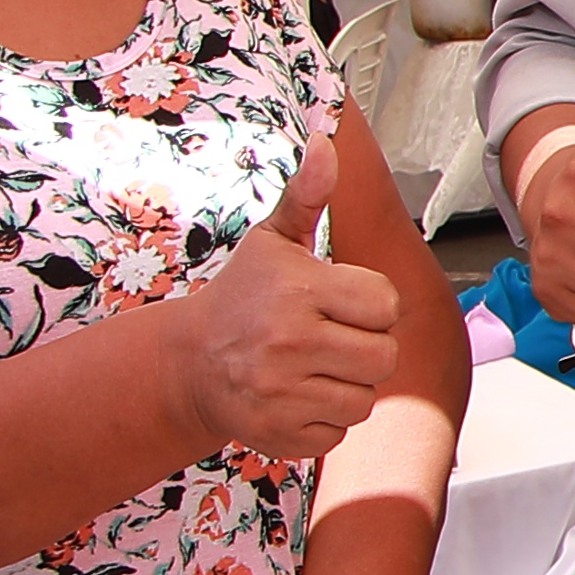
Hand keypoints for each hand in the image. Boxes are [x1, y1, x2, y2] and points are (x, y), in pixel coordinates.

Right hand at [170, 141, 402, 460]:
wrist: (188, 361)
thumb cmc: (245, 295)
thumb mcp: (273, 242)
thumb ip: (307, 196)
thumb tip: (326, 141)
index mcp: (300, 290)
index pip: (386, 306)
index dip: (371, 306)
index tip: (338, 303)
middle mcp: (289, 341)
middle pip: (384, 357)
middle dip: (364, 348)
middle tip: (328, 338)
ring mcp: (281, 393)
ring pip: (365, 398)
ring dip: (346, 385)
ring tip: (311, 367)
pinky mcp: (278, 434)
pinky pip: (339, 431)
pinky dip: (324, 419)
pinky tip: (295, 397)